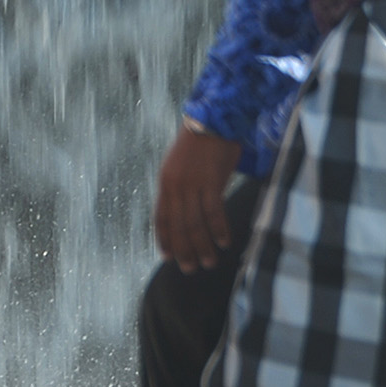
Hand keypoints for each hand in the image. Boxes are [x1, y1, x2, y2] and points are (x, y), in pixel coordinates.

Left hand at [154, 122, 239, 270]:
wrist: (214, 118)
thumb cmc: (202, 141)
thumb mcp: (180, 163)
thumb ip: (180, 186)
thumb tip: (185, 208)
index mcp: (165, 182)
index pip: (161, 218)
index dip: (164, 239)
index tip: (167, 257)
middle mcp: (175, 186)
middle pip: (177, 226)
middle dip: (184, 250)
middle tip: (190, 268)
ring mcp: (192, 184)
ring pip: (195, 224)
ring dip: (202, 246)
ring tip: (209, 262)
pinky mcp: (211, 182)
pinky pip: (214, 213)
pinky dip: (218, 230)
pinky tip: (224, 242)